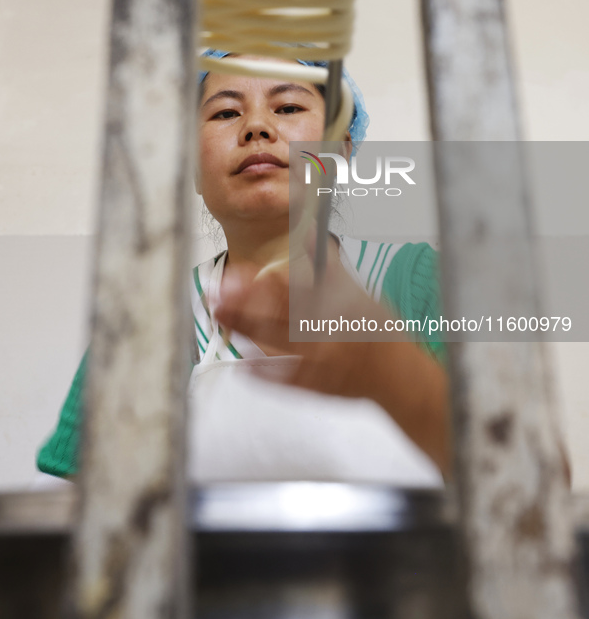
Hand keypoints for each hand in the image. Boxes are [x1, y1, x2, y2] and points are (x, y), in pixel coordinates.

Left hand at [214, 240, 451, 475]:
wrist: (398, 378)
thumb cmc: (378, 333)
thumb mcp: (360, 294)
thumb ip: (331, 268)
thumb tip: (310, 232)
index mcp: (341, 305)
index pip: (298, 287)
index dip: (266, 279)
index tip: (242, 272)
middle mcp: (330, 331)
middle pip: (280, 312)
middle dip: (247, 300)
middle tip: (220, 288)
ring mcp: (323, 361)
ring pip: (278, 342)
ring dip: (247, 327)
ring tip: (221, 313)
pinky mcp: (317, 386)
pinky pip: (284, 379)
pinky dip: (262, 372)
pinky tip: (241, 363)